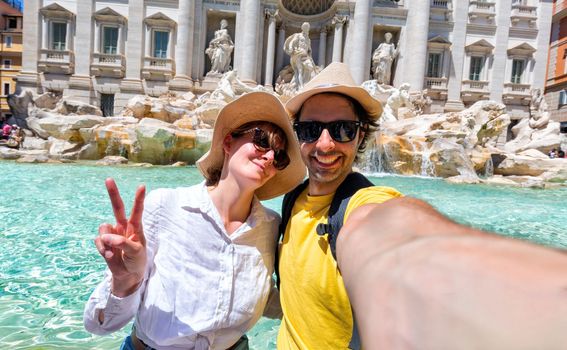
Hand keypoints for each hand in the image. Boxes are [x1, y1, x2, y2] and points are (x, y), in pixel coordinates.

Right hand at [94, 178, 145, 296]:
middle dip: (113, 193)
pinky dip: (102, 249)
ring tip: (114, 252)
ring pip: (104, 228)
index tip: (142, 186)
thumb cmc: (137, 260)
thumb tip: (107, 236)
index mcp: (135, 227)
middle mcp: (123, 226)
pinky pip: (99, 241)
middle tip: (108, 179)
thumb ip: (123, 242)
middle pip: (117, 207)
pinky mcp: (103, 242)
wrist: (128, 274)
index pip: (137, 210)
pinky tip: (109, 256)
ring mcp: (112, 233)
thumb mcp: (136, 252)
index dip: (139, 199)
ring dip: (107, 240)